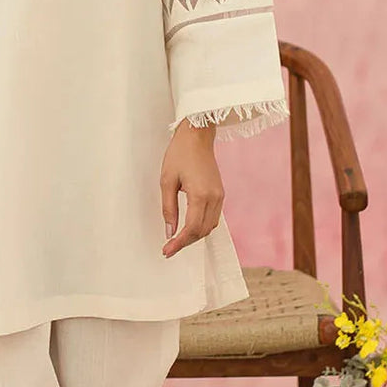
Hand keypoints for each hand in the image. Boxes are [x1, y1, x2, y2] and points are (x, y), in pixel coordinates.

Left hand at [160, 120, 223, 255]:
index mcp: (200, 195)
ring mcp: (219, 196)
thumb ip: (168, 208)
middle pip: (202, 231)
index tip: (167, 251)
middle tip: (168, 249)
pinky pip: (213, 217)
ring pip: (209, 227)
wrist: (197, 136)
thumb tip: (169, 231)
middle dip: (185, 242)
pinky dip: (201, 226)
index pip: (191, 228)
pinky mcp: (220, 193)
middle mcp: (214, 198)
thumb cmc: (180, 154)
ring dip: (194, 236)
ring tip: (177, 240)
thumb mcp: (167, 181)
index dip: (178, 243)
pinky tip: (189, 228)